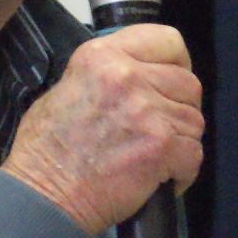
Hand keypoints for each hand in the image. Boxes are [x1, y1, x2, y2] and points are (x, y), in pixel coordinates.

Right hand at [2, 24, 203, 233]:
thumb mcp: (67, 87)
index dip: (178, 63)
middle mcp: (126, 76)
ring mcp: (146, 111)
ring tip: (156, 155)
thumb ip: (107, 74)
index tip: (173, 80)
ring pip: (193, 120)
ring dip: (181, 141)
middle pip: (188, 84)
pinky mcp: (160, 146)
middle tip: (162, 128)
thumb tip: (140, 76)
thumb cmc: (47, 151)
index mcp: (102, 56)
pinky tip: (163, 177)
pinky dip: (183, 171)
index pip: (167, 40)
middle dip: (180, 108)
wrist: (44, 196)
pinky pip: (193, 153)